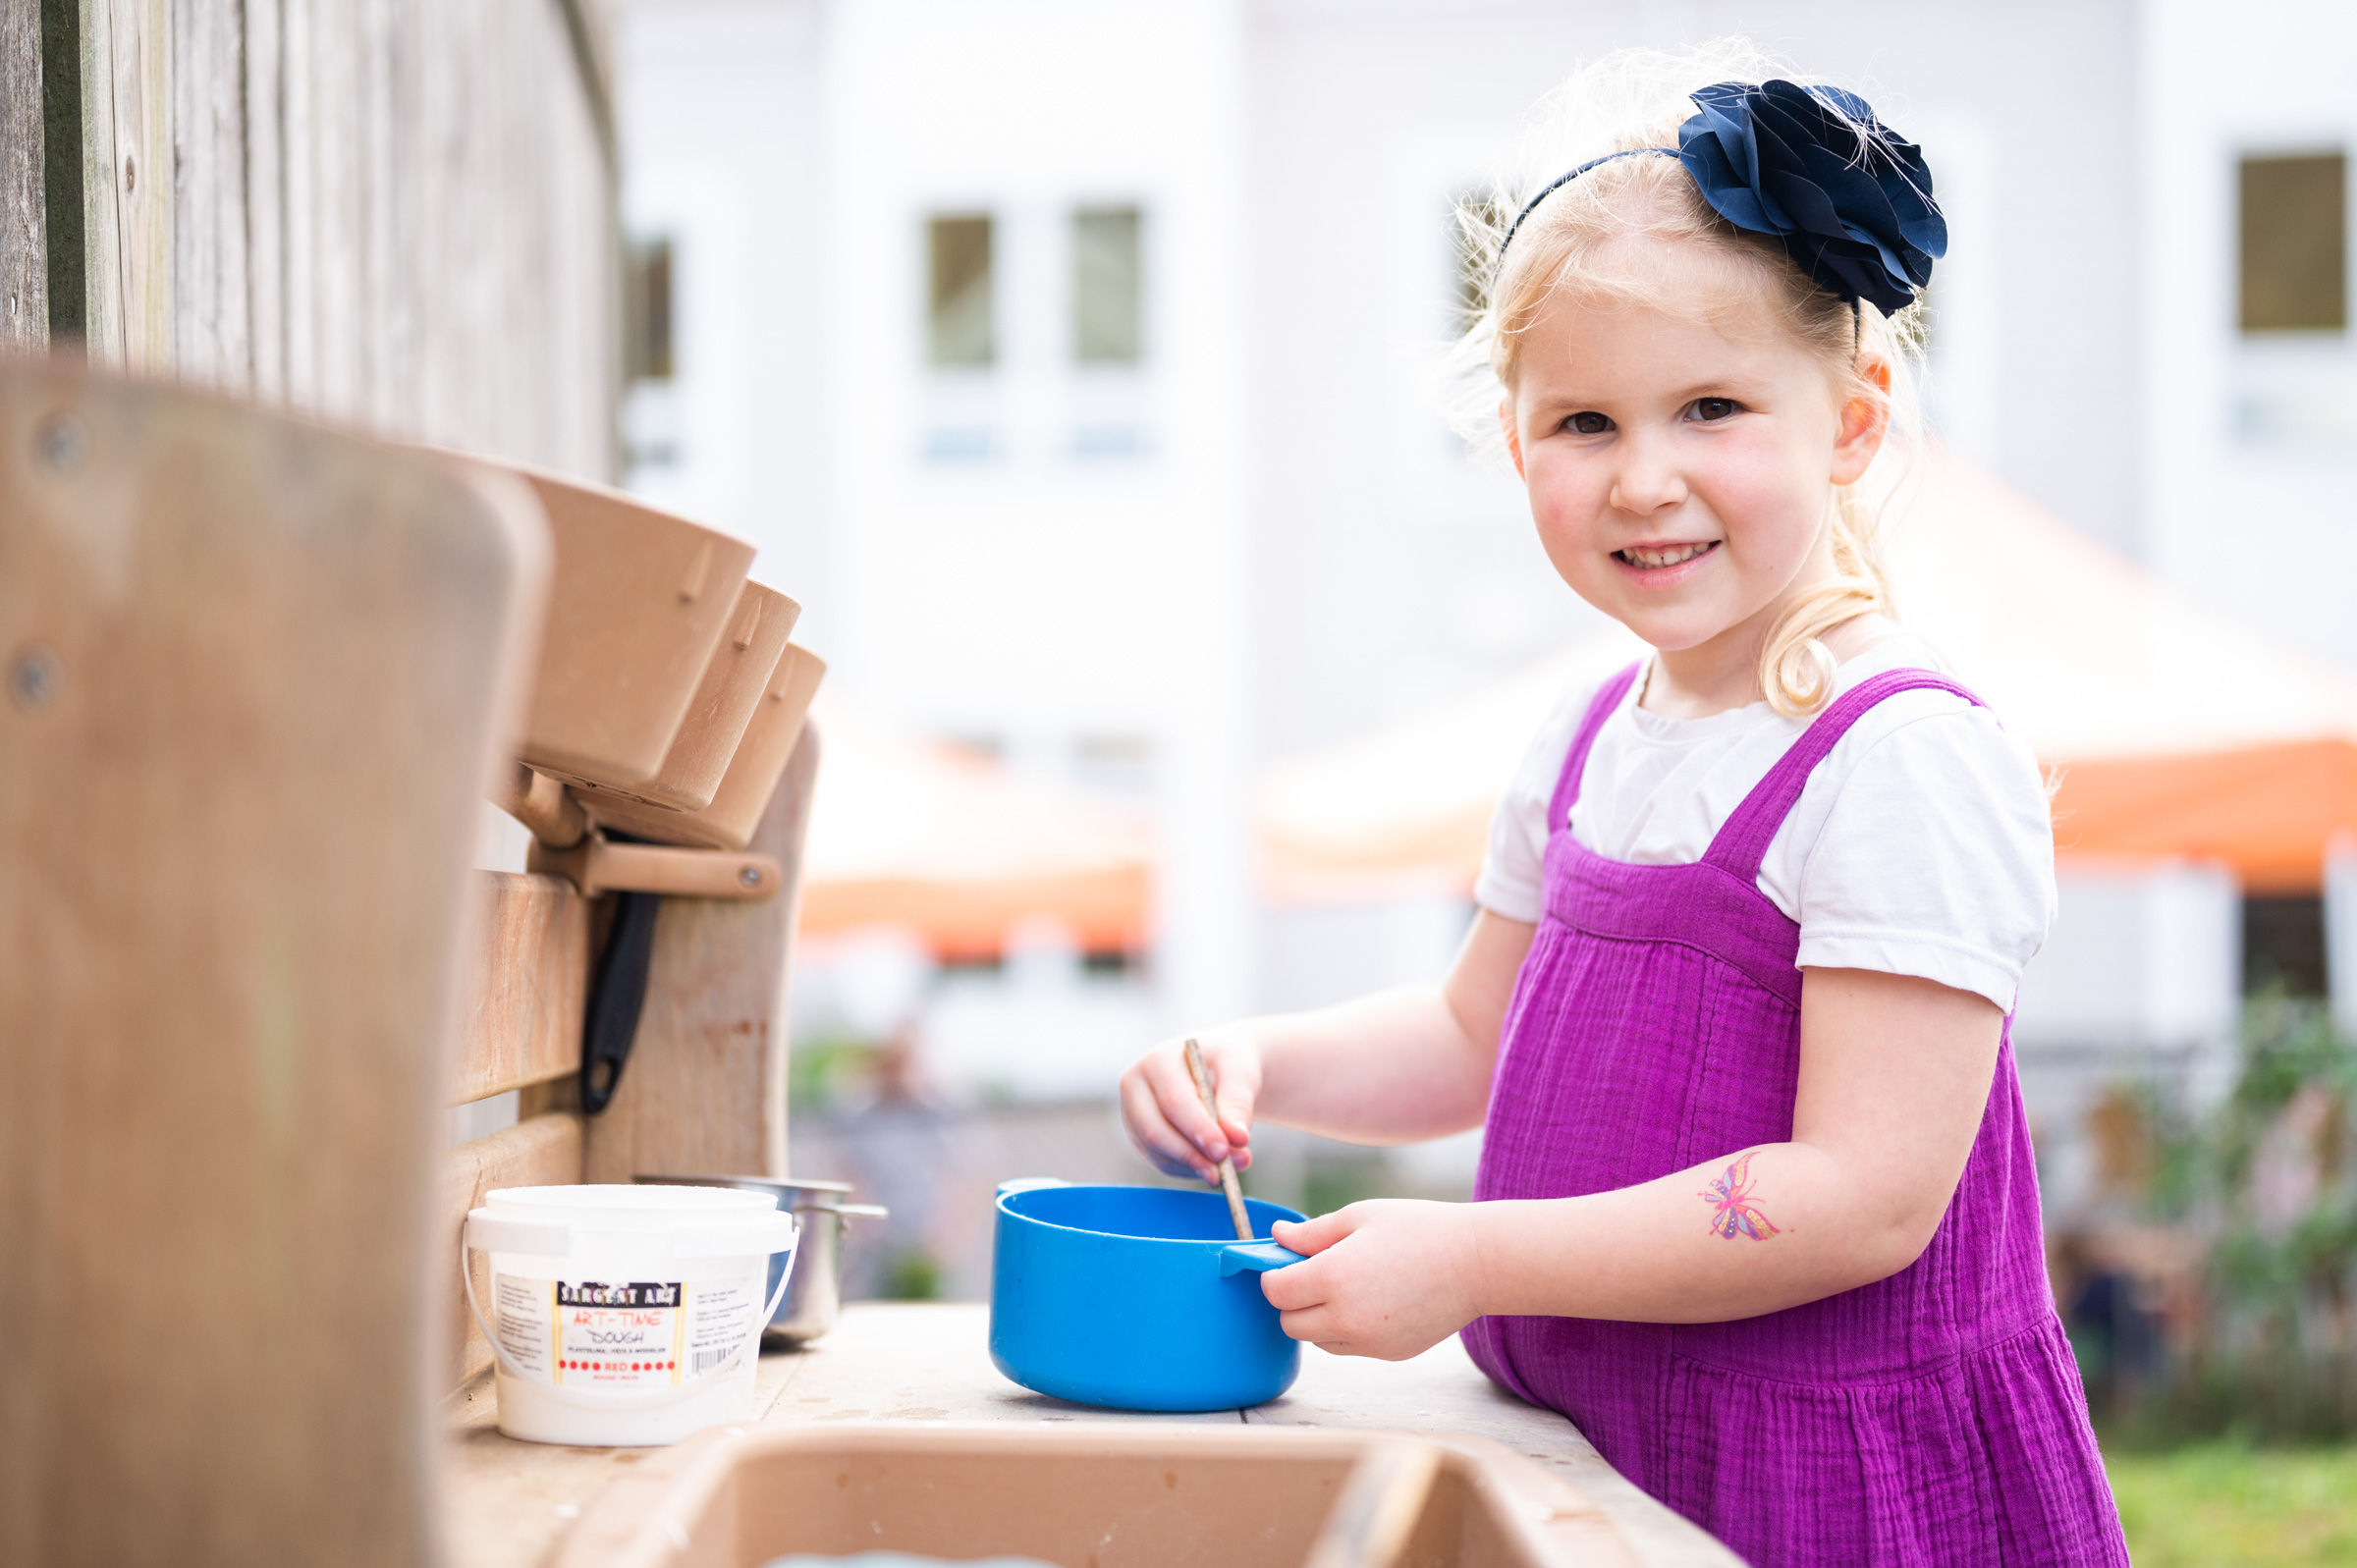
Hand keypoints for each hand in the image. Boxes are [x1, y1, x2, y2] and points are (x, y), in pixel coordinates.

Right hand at [1119, 1034, 1260, 1181]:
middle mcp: (1137, 1086)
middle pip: (1155, 1130)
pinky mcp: (1140, 1137)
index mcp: (1159, 1061)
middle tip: (1223, 1171)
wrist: (1219, 1070)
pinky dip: (1188, 1169)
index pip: (1174, 1101)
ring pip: (1156, 1151)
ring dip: (1193, 1166)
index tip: (1223, 1151)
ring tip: (1227, 1169)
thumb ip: (1239, 1103)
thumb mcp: (1240, 1073)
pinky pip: (1161, 1162)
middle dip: (1191, 1155)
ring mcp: (1133, 1114)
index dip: (1198, 1130)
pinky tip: (1212, 1166)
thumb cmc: (1228, 1067)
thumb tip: (1237, 1137)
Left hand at [1262, 1200, 1486, 1360]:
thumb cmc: (1419, 1230)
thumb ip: (1312, 1233)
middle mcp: (1347, 1317)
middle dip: (1292, 1300)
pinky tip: (1370, 1301)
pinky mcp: (1388, 1353)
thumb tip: (1277, 1236)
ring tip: (1347, 1285)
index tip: (1286, 1262)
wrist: (1477, 1263)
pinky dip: (1345, 1329)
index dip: (1273, 1275)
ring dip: (1317, 1317)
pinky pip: (1347, 1346)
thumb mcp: (1360, 1216)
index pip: (1275, 1291)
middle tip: (1313, 1273)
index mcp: (1334, 1277)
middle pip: (1289, 1323)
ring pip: (1317, 1339)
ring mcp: (1368, 1341)